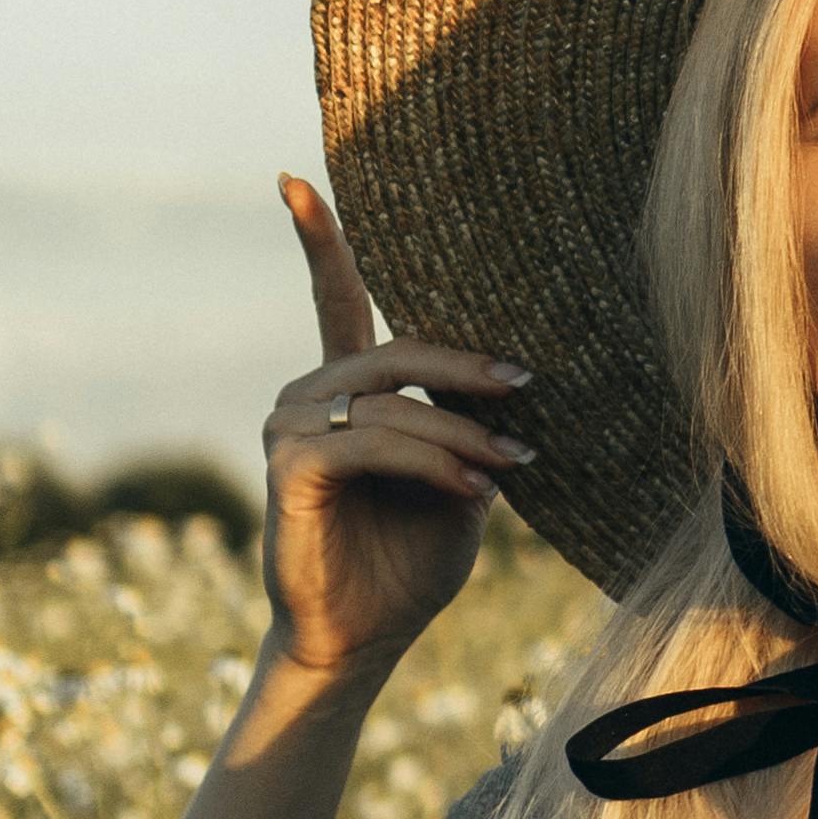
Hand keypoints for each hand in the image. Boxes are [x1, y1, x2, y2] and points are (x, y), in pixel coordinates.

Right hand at [260, 176, 532, 677]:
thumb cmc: (412, 561)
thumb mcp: (462, 482)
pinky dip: (432, 458)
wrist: (365, 639)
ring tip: (514, 460)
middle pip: (398, 348)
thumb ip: (471, 426)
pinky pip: (373, 442)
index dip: (318, 238)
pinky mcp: (289, 468)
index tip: (294, 178)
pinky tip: (472, 484)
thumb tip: (520, 384)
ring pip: (394, 399)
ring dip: (462, 428)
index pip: (333, 297)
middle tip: (528, 383)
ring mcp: (289, 429)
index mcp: (347, 390)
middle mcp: (309, 396)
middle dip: (469, 365)